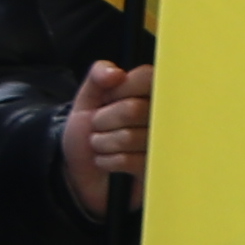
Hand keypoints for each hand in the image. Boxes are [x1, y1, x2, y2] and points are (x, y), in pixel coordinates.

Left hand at [62, 61, 151, 213]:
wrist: (81, 172)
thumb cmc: (90, 131)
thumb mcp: (88, 99)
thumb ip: (98, 76)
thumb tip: (116, 73)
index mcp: (150, 93)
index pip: (147, 77)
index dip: (119, 88)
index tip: (107, 98)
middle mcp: (163, 117)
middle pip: (133, 109)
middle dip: (103, 119)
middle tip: (99, 125)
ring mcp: (162, 144)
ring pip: (129, 137)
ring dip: (103, 143)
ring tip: (103, 144)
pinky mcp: (156, 170)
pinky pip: (129, 161)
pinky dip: (108, 161)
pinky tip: (108, 161)